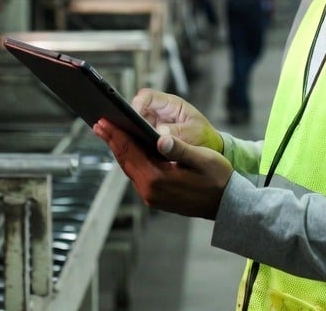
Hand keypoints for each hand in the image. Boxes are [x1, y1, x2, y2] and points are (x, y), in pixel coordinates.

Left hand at [93, 119, 232, 218]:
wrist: (226, 205)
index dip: (116, 134)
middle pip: (125, 160)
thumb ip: (180, 149)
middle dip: (112, 140)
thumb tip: (161, 138)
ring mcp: (151, 196)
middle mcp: (150, 191)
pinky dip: (130, 159)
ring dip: (119, 150)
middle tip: (99, 123)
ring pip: (129, 168)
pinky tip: (128, 148)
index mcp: (158, 179)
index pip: (130, 152)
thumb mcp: (202, 159)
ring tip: (109, 133)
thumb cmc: (218, 179)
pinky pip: (137, 174)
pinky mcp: (155, 197)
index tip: (103, 121)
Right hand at [130, 89, 223, 152]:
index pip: (148, 96)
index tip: (133, 115)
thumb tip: (160, 132)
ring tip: (129, 141)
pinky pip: (139, 135)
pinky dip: (136, 140)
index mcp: (171, 104)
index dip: (138, 103)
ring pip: (135, 122)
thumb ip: (178, 133)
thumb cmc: (204, 137)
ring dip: (132, 130)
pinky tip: (135, 148)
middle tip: (126, 130)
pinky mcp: (151, 135)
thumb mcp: (194, 134)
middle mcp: (160, 111)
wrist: (209, 149)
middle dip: (130, 118)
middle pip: (137, 109)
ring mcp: (154, 123)